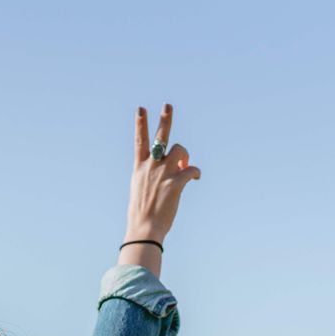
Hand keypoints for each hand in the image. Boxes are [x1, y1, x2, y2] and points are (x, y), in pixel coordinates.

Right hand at [124, 103, 200, 242]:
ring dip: (185, 155)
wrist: (144, 230)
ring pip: (180, 150)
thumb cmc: (141, 213)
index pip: (139, 141)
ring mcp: (163, 174)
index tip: (141, 109)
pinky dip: (195, 172)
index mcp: (139, 168)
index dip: (140, 123)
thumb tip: (172, 168)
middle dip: (165, 120)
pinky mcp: (176, 183)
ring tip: (184, 165)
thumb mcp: (139, 189)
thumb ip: (152, 175)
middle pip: (160, 137)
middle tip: (168, 105)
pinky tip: (195, 178)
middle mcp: (151, 166)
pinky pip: (192, 169)